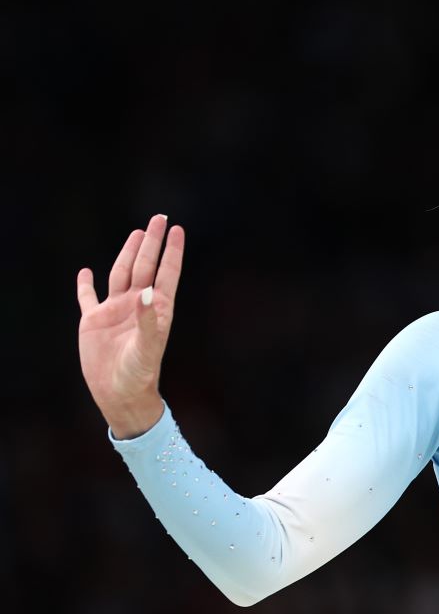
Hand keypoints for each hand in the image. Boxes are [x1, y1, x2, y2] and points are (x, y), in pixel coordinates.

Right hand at [77, 214, 184, 437]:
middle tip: (158, 218)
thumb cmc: (140, 374)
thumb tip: (145, 292)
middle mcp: (136, 305)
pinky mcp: (93, 322)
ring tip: (136, 234)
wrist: (120, 394)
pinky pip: (88, 298)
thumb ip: (148, 321)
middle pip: (145, 266)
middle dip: (151, 242)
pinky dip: (85, 285)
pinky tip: (86, 272)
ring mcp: (115, 312)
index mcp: (155, 309)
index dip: (172, 251)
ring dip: (128, 253)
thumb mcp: (147, 348)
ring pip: (120, 274)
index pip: (166, 272)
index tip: (177, 230)